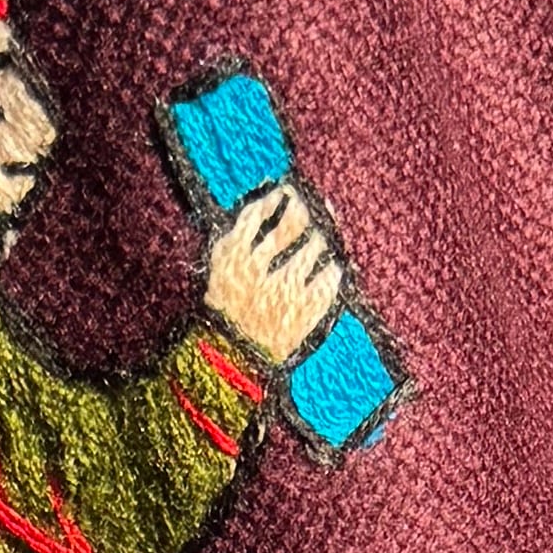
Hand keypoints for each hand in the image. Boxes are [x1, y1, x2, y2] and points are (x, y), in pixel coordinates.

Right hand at [203, 181, 344, 364]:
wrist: (232, 361)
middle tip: (307, 207)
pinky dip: (332, 269)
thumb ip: (240, 232)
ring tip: (319, 237)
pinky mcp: (305, 314)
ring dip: (320, 237)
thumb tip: (273, 196)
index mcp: (229, 258)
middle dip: (302, 210)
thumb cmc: (226, 308)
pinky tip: (331, 268)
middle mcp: (256, 272)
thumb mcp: (220, 267)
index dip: (275, 197)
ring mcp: (283, 293)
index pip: (256, 213)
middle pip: (289, 226)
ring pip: (312, 248)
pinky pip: (328, 280)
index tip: (285, 191)